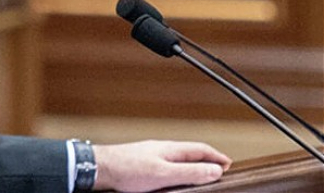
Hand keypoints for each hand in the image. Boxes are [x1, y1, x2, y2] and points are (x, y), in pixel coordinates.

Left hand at [92, 140, 231, 191]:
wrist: (99, 168)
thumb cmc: (127, 169)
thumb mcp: (164, 174)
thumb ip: (189, 172)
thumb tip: (214, 170)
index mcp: (170, 149)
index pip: (200, 149)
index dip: (217, 157)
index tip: (229, 165)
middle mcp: (161, 150)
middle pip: (190, 153)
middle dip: (206, 161)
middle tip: (218, 171)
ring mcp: (151, 156)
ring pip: (178, 159)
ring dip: (192, 166)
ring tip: (200, 175)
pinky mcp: (142, 165)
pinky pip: (166, 165)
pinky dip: (177, 171)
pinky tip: (174, 179)